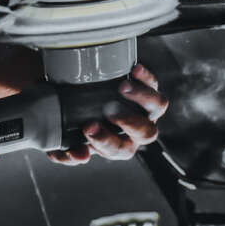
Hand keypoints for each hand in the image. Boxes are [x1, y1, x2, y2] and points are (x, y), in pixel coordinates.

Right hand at [49, 64, 166, 164]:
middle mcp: (137, 130)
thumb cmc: (77, 120)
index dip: (104, 140)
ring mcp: (146, 110)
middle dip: (128, 122)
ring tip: (122, 87)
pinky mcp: (148, 88)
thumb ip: (67, 151)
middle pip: (146, 133)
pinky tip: (134, 70)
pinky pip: (153, 83)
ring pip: (157, 106)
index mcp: (119, 146)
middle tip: (110, 111)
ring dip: (141, 97)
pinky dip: (145, 77)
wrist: (83, 95)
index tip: (88, 127)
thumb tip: (78, 155)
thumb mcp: (68, 137)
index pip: (117, 149)